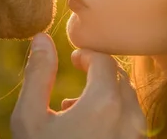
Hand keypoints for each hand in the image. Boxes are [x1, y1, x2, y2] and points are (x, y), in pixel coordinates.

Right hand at [11, 33, 145, 138]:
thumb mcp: (30, 117)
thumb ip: (38, 73)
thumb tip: (42, 38)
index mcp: (105, 102)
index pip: (104, 60)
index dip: (88, 54)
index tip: (73, 58)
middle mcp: (129, 118)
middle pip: (119, 77)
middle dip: (98, 72)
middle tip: (76, 74)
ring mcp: (136, 137)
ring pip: (128, 99)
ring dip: (106, 93)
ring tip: (76, 107)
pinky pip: (132, 122)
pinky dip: (114, 114)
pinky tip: (87, 130)